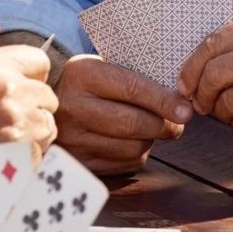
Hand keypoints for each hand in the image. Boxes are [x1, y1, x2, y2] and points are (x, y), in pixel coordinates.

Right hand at [0, 44, 59, 155]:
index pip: (37, 60)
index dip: (30, 78)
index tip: (20, 92)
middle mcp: (7, 90)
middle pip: (46, 96)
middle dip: (32, 110)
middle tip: (5, 129)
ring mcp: (19, 125)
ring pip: (47, 127)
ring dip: (32, 137)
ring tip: (0, 151)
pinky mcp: (22, 159)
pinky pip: (40, 156)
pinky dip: (25, 162)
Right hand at [53, 55, 190, 173]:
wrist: (46, 105)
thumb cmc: (88, 84)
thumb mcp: (102, 67)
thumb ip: (136, 77)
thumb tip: (180, 100)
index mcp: (83, 74)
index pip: (132, 88)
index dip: (164, 101)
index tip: (186, 111)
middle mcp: (74, 107)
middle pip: (133, 123)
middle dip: (164, 126)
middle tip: (177, 124)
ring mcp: (73, 138)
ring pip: (132, 148)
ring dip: (151, 141)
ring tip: (152, 130)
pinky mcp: (78, 162)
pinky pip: (123, 164)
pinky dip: (137, 155)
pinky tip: (133, 142)